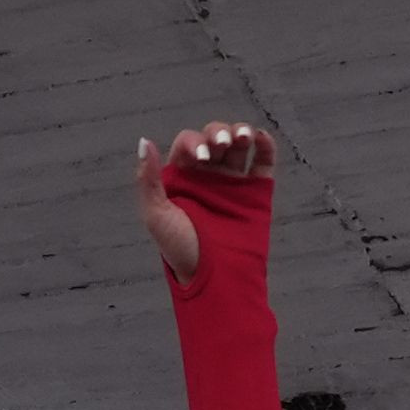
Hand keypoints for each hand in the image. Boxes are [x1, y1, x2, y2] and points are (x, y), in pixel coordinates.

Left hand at [136, 121, 271, 282]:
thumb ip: (148, 179)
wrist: (216, 277)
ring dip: (240, 132)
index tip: (201, 157)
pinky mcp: (256, 192)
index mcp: (182, 177)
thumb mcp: (156, 215)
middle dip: (218, 133)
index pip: (188, 144)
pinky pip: (263, 163)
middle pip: (213, 139)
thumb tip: (144, 142)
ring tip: (243, 136)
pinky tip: (260, 137)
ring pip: (238, 146)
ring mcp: (233, 182)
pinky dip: (265, 146)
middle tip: (222, 144)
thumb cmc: (181, 250)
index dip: (194, 142)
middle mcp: (207, 176)